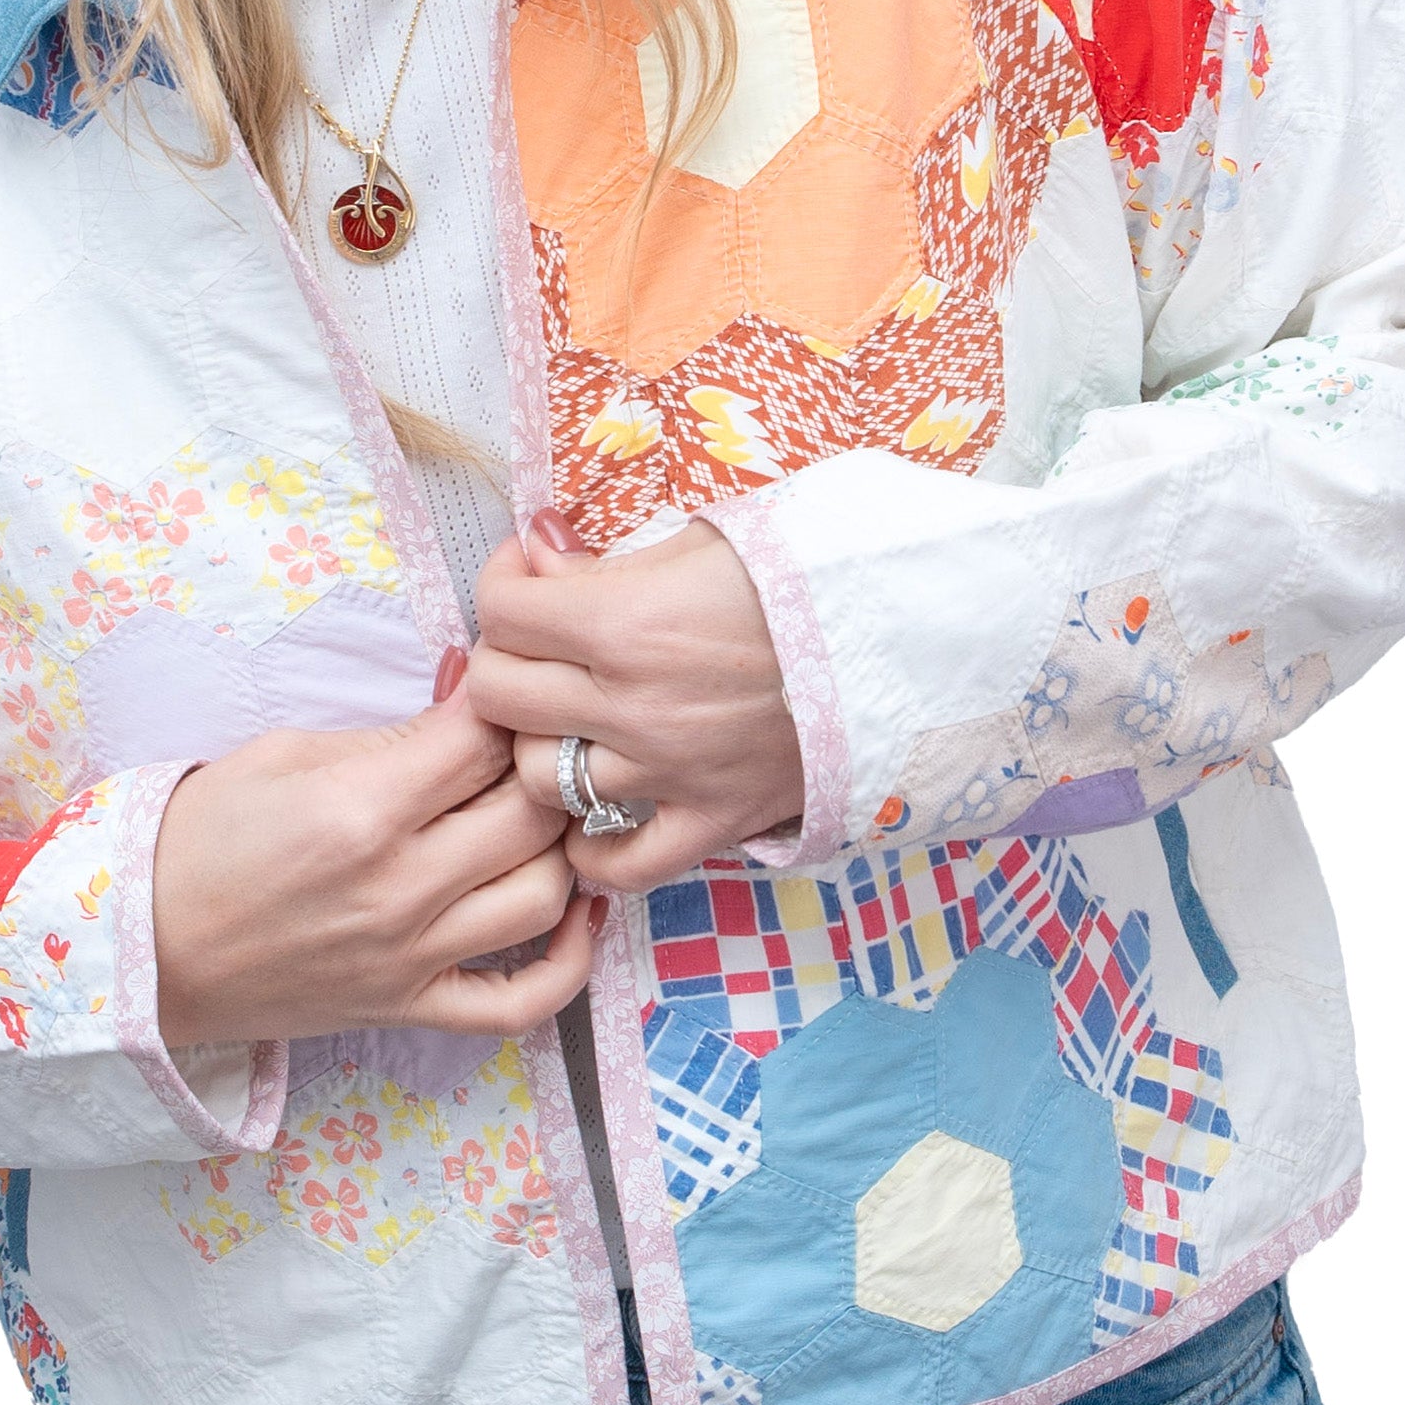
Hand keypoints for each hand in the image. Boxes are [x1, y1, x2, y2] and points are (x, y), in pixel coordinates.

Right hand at [149, 681, 602, 1056]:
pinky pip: (522, 1002)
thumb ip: (388, 733)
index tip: (500, 688)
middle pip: (532, 811)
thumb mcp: (282, 754)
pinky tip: (574, 910)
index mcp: (361, 810)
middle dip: (540, 764)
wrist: (141, 947)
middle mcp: (400, 887)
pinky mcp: (410, 1008)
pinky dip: (569, 962)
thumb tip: (470, 695)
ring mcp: (411, 957)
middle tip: (527, 745)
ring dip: (561, 845)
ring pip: (545, 894)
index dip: (504, 701)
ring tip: (546, 814)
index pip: (484, 739)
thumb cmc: (200, 839)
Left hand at [462, 512, 803, 895]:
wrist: (906, 641)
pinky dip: (590, 849)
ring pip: (540, 782)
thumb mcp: (703, 540)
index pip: (500, 614)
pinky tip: (594, 814)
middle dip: (506, 664)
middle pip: (498, 698)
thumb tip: (537, 551)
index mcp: (626, 621)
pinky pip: (617, 864)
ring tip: (573, 724)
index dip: (501, 587)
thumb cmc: (807, 577)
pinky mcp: (712, 821)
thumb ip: (605, 558)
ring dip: (543, 749)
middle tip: (540, 649)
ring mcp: (669, 773)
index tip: (527, 579)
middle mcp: (634, 705)